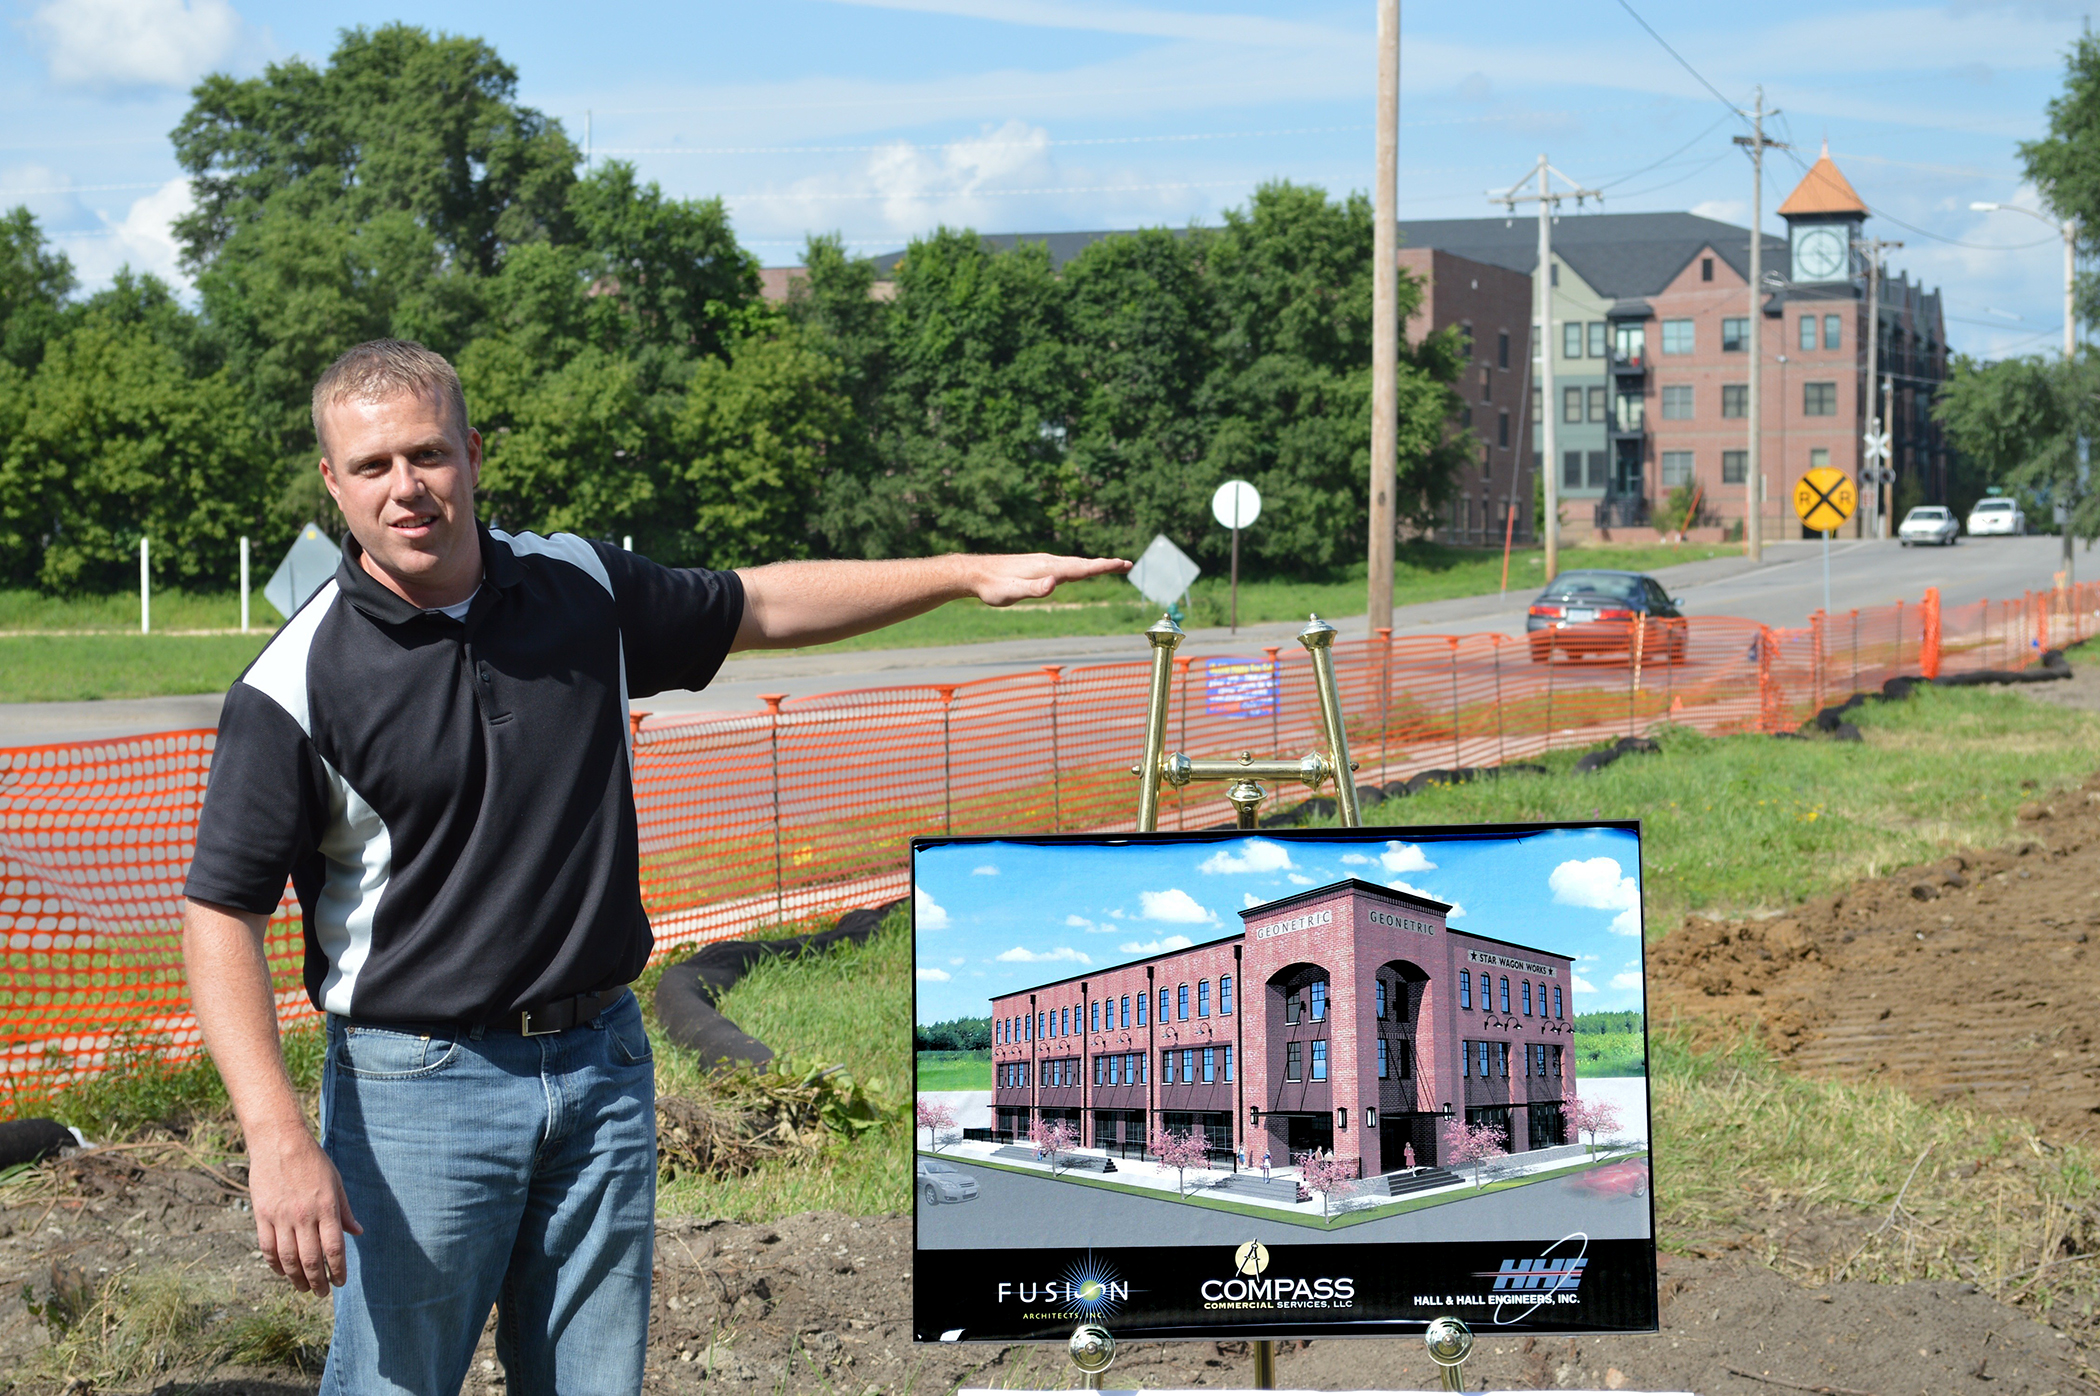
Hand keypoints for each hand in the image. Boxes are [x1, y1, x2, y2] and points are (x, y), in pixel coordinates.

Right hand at [247, 1125, 361, 1292]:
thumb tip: (357, 1233)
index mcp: (326, 1208)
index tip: (340, 1282)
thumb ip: (345, 1211)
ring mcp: (280, 1217)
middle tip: (321, 1293)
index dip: (337, 1270)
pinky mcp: (262, 1215)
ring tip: (304, 1288)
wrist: (280, 1142)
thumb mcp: (336, 1182)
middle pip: (310, 1259)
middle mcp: (303, 1216)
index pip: (334, 1249)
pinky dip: (275, 1264)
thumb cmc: (313, 1161)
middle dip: (317, 1281)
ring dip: (296, 1278)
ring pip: (287, 1259)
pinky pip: (267, 1248)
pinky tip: (283, 1272)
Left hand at [970, 554, 1131, 607]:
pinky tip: (1078, 570)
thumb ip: (1034, 589)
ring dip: (1093, 564)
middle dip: (1105, 564)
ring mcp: (1042, 563)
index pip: (1081, 568)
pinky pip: (1064, 565)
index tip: (1122, 564)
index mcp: (1047, 568)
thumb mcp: (1011, 592)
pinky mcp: (1036, 566)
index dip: (1103, 567)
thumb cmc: (992, 587)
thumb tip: (1054, 583)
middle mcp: (1048, 562)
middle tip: (1127, 564)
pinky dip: (1079, 566)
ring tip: (1110, 565)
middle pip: (1082, 563)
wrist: (974, 573)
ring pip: (1074, 563)